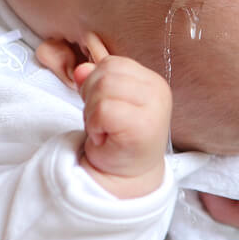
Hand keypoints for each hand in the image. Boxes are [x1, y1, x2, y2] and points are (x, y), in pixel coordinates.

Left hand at [75, 35, 171, 197]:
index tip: (103, 108)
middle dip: (91, 96)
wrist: (125, 177)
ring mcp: (153, 107)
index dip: (96, 82)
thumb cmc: (117, 138)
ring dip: (92, 112)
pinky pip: (103, 109)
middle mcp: (157, 90)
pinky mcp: (143, 125)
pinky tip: (104, 137)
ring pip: (103, 87)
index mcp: (151, 81)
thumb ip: (96, 81)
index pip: (113, 63)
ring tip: (103, 128)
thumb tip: (81, 69)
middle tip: (100, 121)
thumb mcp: (105, 101)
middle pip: (105, 72)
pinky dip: (94, 125)